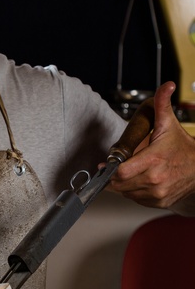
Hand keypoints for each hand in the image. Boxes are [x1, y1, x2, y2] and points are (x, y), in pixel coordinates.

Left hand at [108, 82, 194, 212]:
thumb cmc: (182, 148)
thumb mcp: (169, 125)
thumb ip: (162, 105)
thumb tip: (166, 86)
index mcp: (154, 160)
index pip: (120, 172)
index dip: (109, 169)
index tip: (106, 164)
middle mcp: (155, 179)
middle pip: (119, 183)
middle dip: (114, 176)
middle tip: (119, 166)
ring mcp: (156, 193)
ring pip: (125, 192)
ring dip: (123, 184)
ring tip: (133, 171)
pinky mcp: (157, 202)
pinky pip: (134, 199)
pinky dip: (133, 191)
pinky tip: (141, 180)